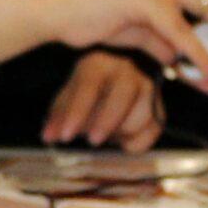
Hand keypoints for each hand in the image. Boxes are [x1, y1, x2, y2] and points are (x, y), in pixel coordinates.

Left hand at [44, 52, 163, 149]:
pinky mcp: (159, 107)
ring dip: (120, 133)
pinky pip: (153, 130)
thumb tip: (49, 136)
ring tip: (103, 135)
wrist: (114, 81)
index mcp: (98, 65)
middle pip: (122, 97)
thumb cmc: (85, 91)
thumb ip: (58, 118)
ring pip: (141, 116)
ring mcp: (147, 87)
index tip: (65, 136)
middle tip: (92, 141)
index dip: (77, 113)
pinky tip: (120, 142)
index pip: (89, 87)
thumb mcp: (67, 99)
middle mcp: (127, 71)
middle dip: (106, 122)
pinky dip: (136, 142)